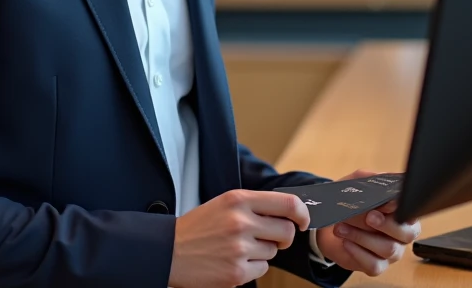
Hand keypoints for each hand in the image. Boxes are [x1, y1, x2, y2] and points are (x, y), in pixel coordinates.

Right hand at [170, 189, 309, 287]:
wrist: (169, 251)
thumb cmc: (199, 226)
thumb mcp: (225, 203)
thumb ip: (255, 204)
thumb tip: (291, 211)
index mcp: (239, 199)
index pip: (288, 203)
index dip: (302, 214)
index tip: (302, 221)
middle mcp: (241, 222)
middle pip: (286, 231)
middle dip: (282, 237)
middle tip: (267, 237)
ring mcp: (239, 248)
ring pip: (273, 251)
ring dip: (262, 251)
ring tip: (237, 248)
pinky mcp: (236, 272)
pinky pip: (262, 269)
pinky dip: (252, 267)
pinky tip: (232, 261)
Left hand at [314, 170, 420, 277]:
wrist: (329, 223)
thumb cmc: (351, 202)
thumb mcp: (358, 184)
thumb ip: (371, 181)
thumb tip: (384, 185)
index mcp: (402, 212)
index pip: (410, 211)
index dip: (400, 208)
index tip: (387, 203)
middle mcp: (402, 234)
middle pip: (407, 233)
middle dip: (387, 224)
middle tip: (369, 216)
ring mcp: (392, 252)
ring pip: (388, 249)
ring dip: (362, 236)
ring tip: (342, 227)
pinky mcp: (377, 266)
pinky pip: (374, 265)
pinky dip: (358, 253)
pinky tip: (346, 242)